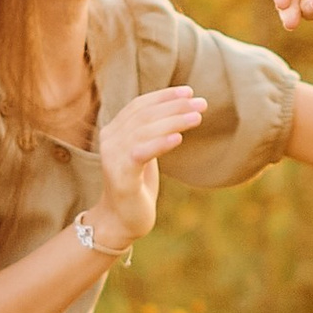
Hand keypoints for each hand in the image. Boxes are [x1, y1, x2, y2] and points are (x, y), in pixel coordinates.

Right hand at [95, 85, 205, 243]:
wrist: (120, 221)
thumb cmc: (136, 186)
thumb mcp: (144, 154)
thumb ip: (152, 133)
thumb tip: (179, 111)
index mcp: (114, 131)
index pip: (139, 105)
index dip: (164, 96)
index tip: (189, 91)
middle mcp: (110, 140)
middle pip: (144, 115)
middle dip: (175, 106)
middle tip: (202, 103)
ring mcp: (113, 157)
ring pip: (145, 130)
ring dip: (174, 121)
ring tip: (197, 117)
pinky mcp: (120, 175)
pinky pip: (141, 153)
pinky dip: (160, 143)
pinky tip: (179, 138)